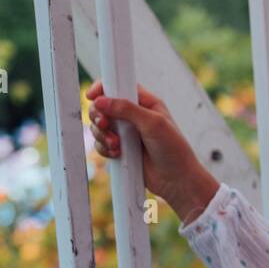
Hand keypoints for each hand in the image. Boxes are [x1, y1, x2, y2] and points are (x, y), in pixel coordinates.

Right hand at [84, 80, 217, 221]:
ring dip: (102, 135)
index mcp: (146, 103)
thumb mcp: (153, 123)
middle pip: (103, 107)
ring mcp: (126, 133)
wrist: (176, 180)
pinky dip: (104, 148)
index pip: (120, 87)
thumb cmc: (174, 149)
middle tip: (105, 125)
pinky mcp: (120, 149)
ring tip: (116, 145)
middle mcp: (134, 116)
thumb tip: (100, 101)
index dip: (103, 89)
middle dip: (99, 116)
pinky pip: (101, 144)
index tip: (92, 96)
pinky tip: (118, 154)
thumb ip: (127, 109)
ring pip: (99, 126)